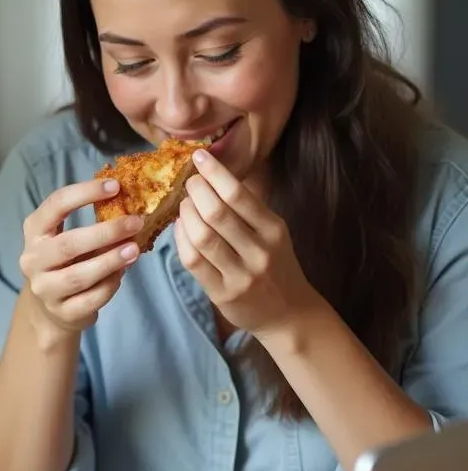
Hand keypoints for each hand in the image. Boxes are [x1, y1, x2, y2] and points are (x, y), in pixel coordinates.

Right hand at [20, 178, 144, 338]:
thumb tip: (131, 206)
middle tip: (135, 223)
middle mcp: (33, 260)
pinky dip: (110, 285)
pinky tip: (122, 273)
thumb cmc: (65, 262)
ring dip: (111, 260)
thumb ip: (92, 221)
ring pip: (79, 275)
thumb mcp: (68, 236)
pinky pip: (91, 298)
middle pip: (69, 244)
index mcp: (34, 231)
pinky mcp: (62, 312)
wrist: (50, 308)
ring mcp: (45, 289)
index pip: (56, 205)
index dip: (85, 192)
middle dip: (106, 232)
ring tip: (134, 249)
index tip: (115, 186)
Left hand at [174, 148, 319, 338]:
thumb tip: (210, 176)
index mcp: (273, 229)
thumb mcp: (272, 233)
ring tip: (183, 204)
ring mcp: (241, 275)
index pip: (239, 195)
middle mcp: (259, 251)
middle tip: (188, 182)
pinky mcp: (223, 293)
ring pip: (202, 237)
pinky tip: (180, 228)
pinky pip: (193, 261)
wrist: (289, 313)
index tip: (198, 157)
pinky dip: (181, 239)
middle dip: (195, 191)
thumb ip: (247, 209)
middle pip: (217, 213)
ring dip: (185, 214)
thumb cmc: (276, 264)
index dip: (215, 173)